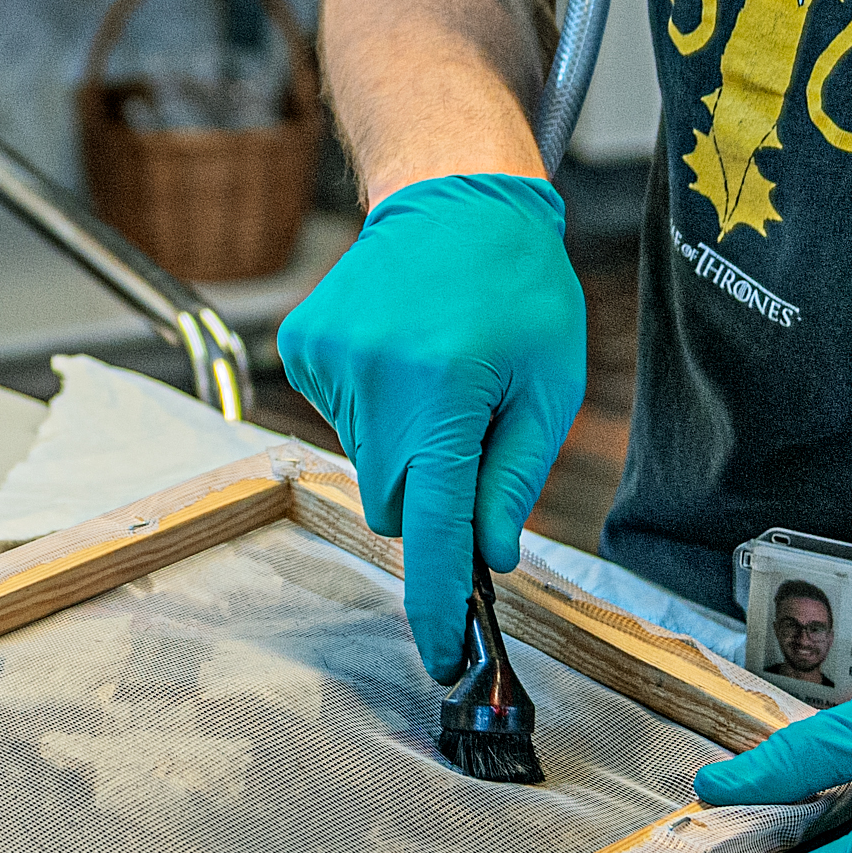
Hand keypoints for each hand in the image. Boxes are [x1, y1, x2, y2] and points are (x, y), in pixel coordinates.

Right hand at [275, 171, 586, 680]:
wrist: (454, 195)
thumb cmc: (519, 288)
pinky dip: (376, 412)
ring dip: (406, 447)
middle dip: (434, 496)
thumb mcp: (547, 387)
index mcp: (441, 394)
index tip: (441, 657)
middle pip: (396, 506)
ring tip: (440, 375)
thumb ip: (513, 478)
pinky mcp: (303, 351)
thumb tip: (489, 557)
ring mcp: (328, 364)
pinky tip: (403, 358)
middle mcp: (374, 381)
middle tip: (471, 437)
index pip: (435, 530)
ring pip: (368, 467)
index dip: (439, 604)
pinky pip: (342, 423)